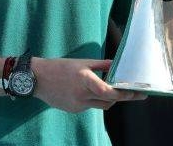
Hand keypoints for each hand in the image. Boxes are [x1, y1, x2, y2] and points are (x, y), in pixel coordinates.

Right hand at [31, 58, 145, 112]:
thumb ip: (101, 65)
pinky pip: (89, 106)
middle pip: (108, 100)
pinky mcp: (73, 110)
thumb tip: (116, 65)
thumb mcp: (81, 62)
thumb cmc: (59, 67)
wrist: (37, 78)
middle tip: (132, 92)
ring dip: (107, 98)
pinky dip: (93, 100)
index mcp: (84, 79)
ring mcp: (77, 104)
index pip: (107, 91)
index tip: (135, 93)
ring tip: (108, 88)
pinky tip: (86, 91)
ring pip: (101, 105)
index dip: (123, 94)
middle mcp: (81, 94)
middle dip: (120, 96)